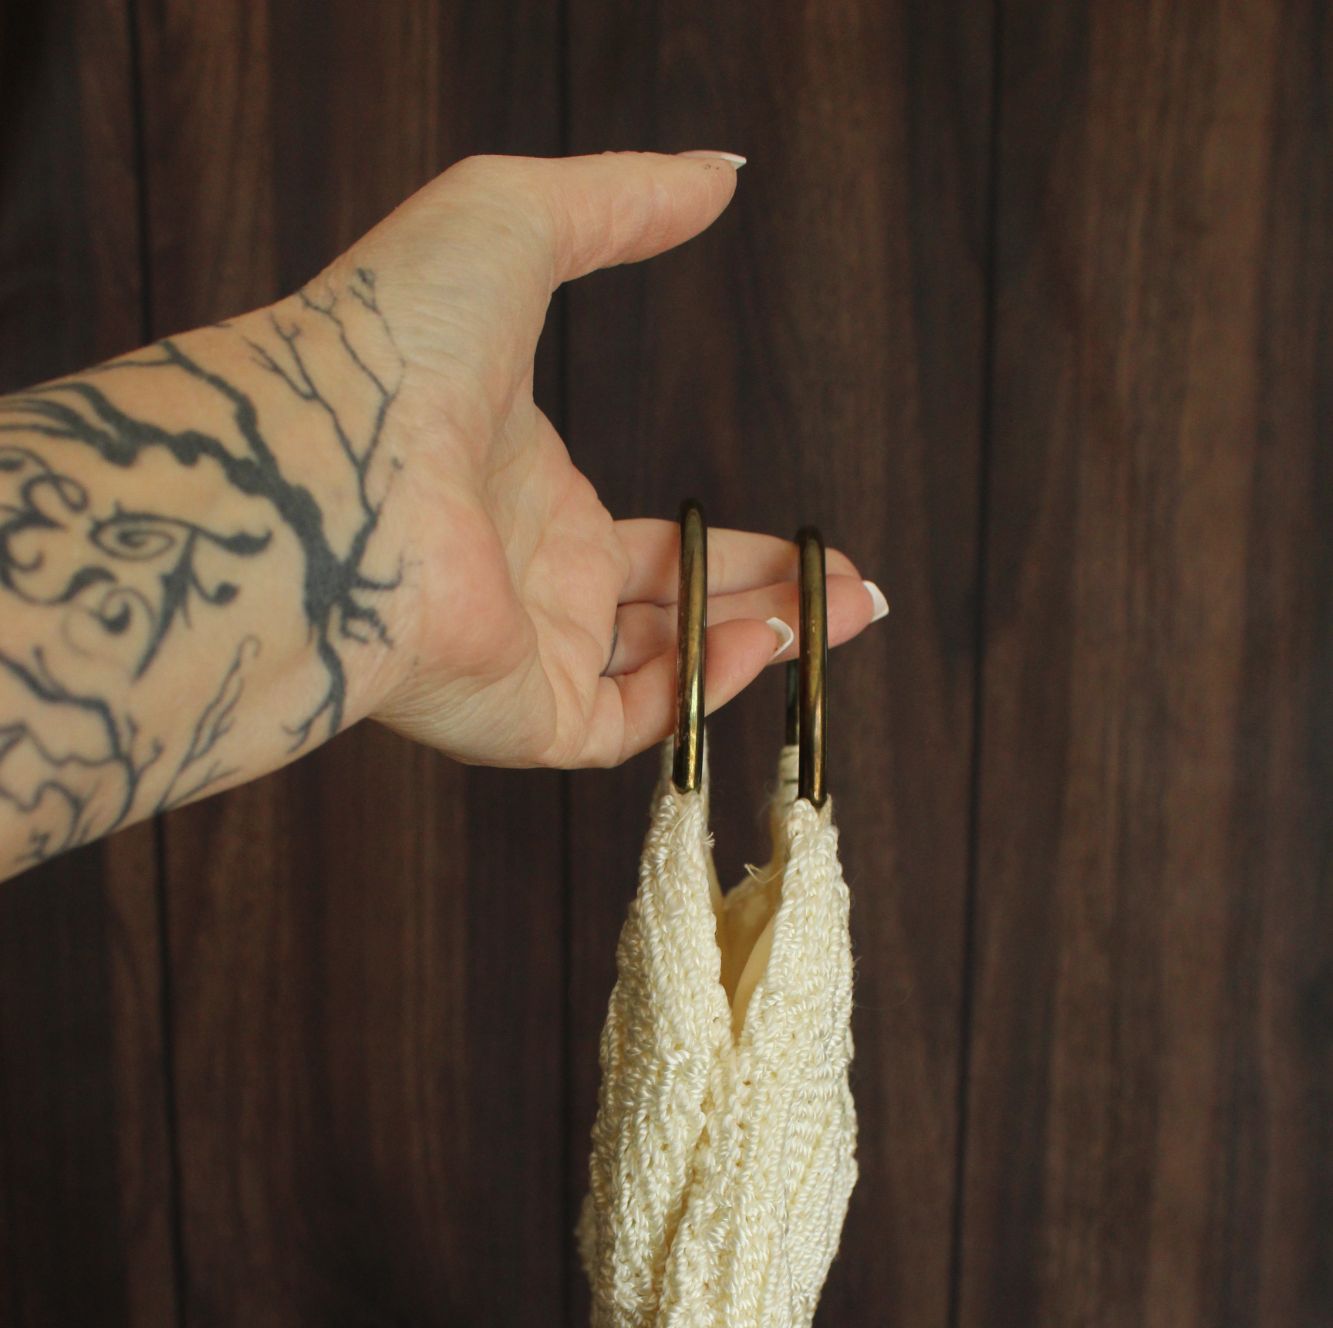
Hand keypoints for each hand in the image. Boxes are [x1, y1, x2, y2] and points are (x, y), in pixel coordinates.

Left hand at [325, 151, 886, 769]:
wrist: (328, 468)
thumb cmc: (391, 342)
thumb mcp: (517, 224)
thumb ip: (622, 200)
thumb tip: (717, 175)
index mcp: (526, 491)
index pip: (648, 542)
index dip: (733, 547)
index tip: (814, 542)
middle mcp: (528, 579)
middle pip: (670, 611)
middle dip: (770, 601)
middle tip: (854, 592)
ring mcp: (523, 650)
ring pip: (662, 671)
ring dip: (758, 642)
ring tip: (839, 611)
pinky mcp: (519, 714)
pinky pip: (633, 723)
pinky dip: (703, 688)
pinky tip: (761, 636)